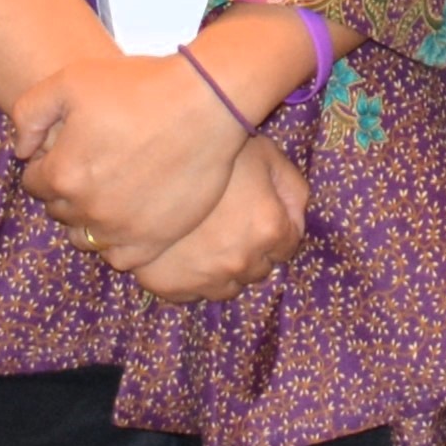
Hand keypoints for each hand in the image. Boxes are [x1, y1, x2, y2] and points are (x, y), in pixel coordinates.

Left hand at [20, 52, 251, 269]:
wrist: (205, 103)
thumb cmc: (138, 86)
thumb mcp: (71, 80)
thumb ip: (30, 113)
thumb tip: (22, 149)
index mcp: (62, 174)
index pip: (34, 181)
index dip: (46, 162)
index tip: (68, 147)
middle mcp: (87, 209)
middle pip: (60, 209)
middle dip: (67, 188)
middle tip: (93, 163)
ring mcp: (121, 229)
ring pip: (86, 237)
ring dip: (88, 218)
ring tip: (109, 191)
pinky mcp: (154, 240)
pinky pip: (120, 258)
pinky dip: (116, 243)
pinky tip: (126, 218)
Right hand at [133, 139, 307, 302]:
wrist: (148, 159)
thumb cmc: (215, 150)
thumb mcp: (267, 154)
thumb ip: (293, 188)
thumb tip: (296, 217)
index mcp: (269, 229)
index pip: (288, 246)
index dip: (275, 227)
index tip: (258, 213)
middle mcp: (241, 261)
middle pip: (259, 269)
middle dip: (252, 250)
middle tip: (231, 222)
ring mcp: (204, 278)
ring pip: (228, 287)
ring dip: (224, 268)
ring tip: (208, 239)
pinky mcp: (170, 286)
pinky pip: (192, 294)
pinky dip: (192, 278)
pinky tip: (185, 252)